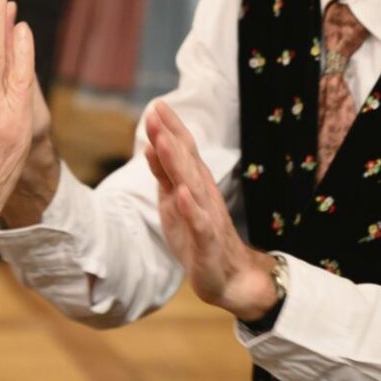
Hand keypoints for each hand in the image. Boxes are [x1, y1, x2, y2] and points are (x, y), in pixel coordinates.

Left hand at [145, 101, 278, 319]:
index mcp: (195, 182)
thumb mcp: (174, 201)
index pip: (183, 149)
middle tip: (156, 112)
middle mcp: (203, 193)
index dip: (170, 127)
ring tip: (163, 141)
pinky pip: (199, 222)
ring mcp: (206, 216)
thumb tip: (152, 144)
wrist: (228, 276)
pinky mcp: (207, 241)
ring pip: (190, 185)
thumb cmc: (197, 235)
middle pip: (186, 160)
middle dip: (170, 135)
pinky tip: (180, 194)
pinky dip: (190, 208)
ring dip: (177, 163)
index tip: (156, 104)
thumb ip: (165, 173)